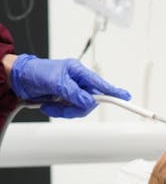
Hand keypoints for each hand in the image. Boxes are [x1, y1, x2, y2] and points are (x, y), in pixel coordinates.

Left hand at [8, 54, 130, 118]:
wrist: (21, 80)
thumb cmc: (37, 73)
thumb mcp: (56, 82)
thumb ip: (74, 92)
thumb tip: (88, 101)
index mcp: (78, 71)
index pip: (100, 83)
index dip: (114, 91)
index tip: (126, 97)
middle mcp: (78, 81)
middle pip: (90, 101)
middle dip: (77, 107)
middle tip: (63, 105)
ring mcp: (72, 91)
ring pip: (80, 109)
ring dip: (65, 111)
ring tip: (51, 105)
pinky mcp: (66, 100)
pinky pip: (70, 111)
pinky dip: (59, 112)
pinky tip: (49, 106)